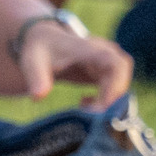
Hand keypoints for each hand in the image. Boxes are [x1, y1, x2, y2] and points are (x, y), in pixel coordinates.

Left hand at [19, 18, 133, 105]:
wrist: (43, 41)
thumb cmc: (39, 49)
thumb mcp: (33, 62)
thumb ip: (36, 78)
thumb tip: (38, 97)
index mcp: (91, 49)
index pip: (116, 65)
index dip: (115, 85)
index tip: (101, 105)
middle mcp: (105, 54)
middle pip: (122, 77)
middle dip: (111, 98)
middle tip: (90, 114)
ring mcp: (107, 63)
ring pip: (120, 84)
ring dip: (107, 101)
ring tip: (84, 108)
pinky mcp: (105, 73)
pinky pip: (114, 88)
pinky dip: (103, 99)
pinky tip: (84, 102)